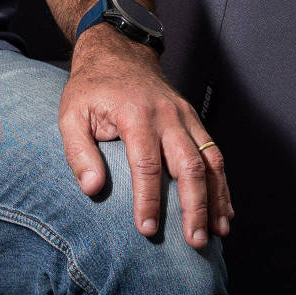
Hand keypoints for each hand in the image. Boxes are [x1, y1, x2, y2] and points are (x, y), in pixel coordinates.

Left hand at [58, 29, 233, 248]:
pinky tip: (224, 211)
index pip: (146, 164)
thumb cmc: (92, 89)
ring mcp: (185, 116)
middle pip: (188, 165)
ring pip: (210, 160)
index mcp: (135, 114)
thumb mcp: (71, 114)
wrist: (118, 53)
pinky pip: (215, 153)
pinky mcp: (194, 119)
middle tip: (194, 242)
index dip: (149, 200)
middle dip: (194, 207)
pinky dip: (222, 184)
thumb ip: (78, 152)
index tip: (148, 230)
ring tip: (217, 233)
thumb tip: (92, 188)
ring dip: (216, 199)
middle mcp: (167, 115)